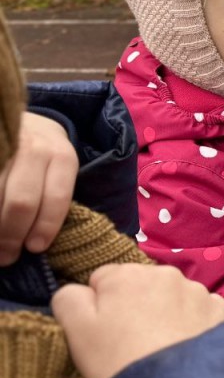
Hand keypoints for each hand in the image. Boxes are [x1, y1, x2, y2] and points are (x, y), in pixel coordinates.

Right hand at [0, 112, 77, 264]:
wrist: (25, 120)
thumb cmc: (44, 158)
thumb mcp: (59, 171)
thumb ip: (53, 198)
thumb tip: (36, 244)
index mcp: (62, 158)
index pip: (57, 198)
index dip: (46, 227)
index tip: (35, 248)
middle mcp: (35, 149)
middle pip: (22, 202)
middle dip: (13, 235)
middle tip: (7, 257)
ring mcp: (7, 145)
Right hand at [51, 263, 223, 377]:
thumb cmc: (116, 358)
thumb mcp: (75, 330)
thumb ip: (69, 298)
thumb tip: (82, 289)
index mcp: (126, 274)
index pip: (104, 279)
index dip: (102, 305)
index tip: (106, 330)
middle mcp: (166, 273)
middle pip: (143, 284)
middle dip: (137, 305)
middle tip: (134, 340)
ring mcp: (197, 290)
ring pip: (175, 296)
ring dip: (168, 311)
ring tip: (163, 345)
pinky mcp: (221, 310)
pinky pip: (203, 309)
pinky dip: (195, 322)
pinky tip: (188, 344)